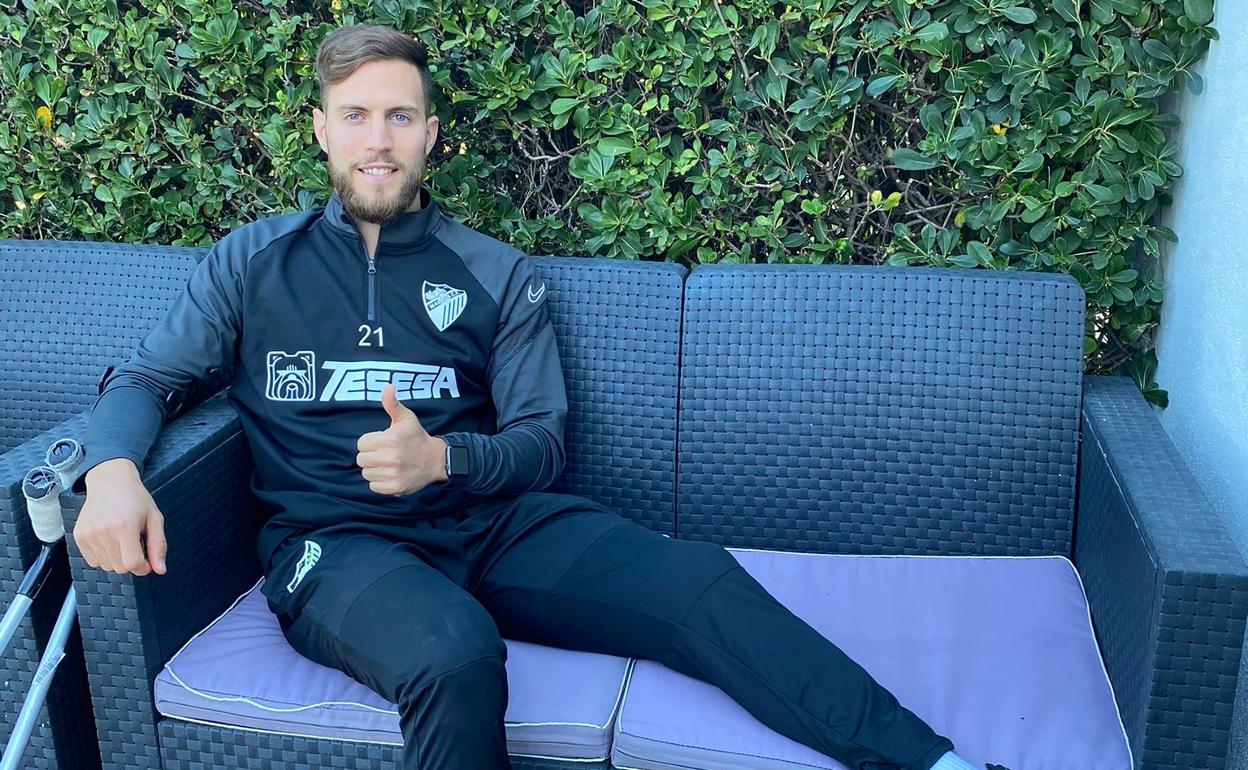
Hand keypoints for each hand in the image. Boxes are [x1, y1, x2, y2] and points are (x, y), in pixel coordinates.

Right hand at [73, 458, 167, 575]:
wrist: (110, 482)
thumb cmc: (136, 499)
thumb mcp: (155, 518)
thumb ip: (158, 546)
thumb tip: (160, 570)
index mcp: (124, 527)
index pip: (133, 564)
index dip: (144, 567)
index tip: (147, 560)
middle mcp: (103, 532)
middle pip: (120, 568)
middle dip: (131, 561)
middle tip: (135, 542)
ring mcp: (88, 535)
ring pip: (106, 566)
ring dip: (117, 558)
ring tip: (121, 537)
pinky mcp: (79, 536)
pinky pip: (93, 561)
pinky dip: (103, 555)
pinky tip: (109, 538)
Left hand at [356, 384, 446, 495]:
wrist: (436, 460)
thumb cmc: (417, 437)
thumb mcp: (406, 418)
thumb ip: (392, 403)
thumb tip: (387, 386)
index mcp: (389, 439)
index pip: (361, 444)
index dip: (370, 443)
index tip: (382, 443)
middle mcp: (390, 457)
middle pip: (361, 459)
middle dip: (371, 456)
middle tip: (384, 454)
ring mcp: (392, 474)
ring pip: (366, 473)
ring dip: (374, 470)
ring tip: (388, 464)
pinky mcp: (395, 487)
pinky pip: (373, 486)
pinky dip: (380, 482)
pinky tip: (390, 474)